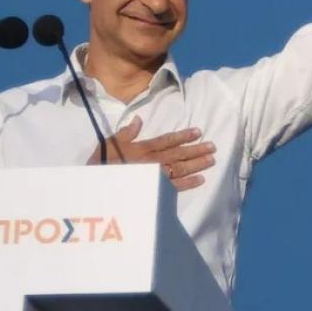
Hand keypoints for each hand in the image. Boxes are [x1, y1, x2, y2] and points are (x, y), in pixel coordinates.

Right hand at [87, 117, 215, 191]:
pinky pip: (174, 187)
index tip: (198, 132)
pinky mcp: (154, 190)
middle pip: (178, 154)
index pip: (167, 140)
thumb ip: (126, 132)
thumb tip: (139, 119)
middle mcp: (151, 161)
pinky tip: (201, 179)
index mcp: (142, 149)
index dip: (183, 136)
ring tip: (211, 159)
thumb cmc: (103, 163)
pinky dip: (188, 183)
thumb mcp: (110, 143)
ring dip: (197, 164)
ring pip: (180, 169)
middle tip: (213, 146)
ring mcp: (154, 177)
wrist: (98, 186)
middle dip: (196, 150)